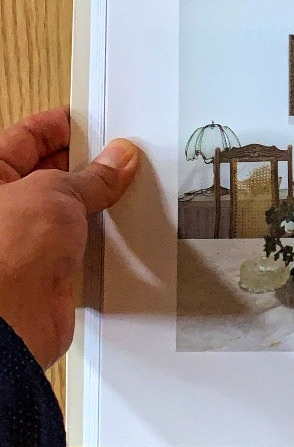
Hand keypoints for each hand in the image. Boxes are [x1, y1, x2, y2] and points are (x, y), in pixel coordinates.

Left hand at [0, 107, 138, 368]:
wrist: (9, 323)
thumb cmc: (3, 256)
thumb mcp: (55, 192)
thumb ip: (90, 176)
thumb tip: (116, 159)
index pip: (26, 137)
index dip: (63, 127)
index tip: (98, 123)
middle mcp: (2, 208)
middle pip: (50, 174)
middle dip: (88, 166)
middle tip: (123, 157)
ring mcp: (23, 240)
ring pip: (69, 212)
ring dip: (97, 204)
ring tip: (128, 191)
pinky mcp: (46, 272)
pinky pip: (81, 245)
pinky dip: (102, 239)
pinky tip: (123, 229)